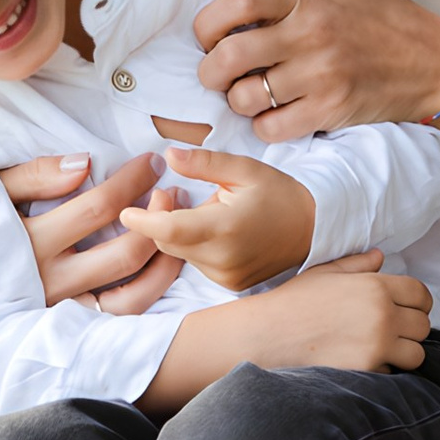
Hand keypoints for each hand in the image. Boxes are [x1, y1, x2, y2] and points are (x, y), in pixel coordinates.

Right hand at [0, 152, 178, 309]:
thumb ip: (35, 176)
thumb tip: (83, 163)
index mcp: (30, 243)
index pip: (97, 208)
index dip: (131, 182)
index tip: (151, 162)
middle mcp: (51, 282)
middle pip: (123, 251)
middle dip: (156, 216)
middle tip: (170, 191)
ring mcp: (65, 310)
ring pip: (132, 293)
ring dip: (163, 257)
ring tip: (175, 226)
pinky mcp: (74, 329)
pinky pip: (123, 317)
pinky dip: (151, 292)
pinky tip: (165, 263)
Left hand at [144, 146, 317, 290]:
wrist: (315, 229)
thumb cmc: (280, 194)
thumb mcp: (244, 169)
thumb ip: (204, 162)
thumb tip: (169, 155)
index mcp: (225, 227)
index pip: (169, 229)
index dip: (143, 220)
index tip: (125, 211)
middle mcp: (223, 259)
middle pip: (168, 242)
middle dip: (159, 218)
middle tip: (169, 192)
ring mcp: (226, 276)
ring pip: (179, 254)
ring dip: (176, 232)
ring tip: (197, 208)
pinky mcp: (229, 284)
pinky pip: (195, 264)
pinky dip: (192, 246)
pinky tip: (208, 228)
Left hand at [194, 0, 439, 137]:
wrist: (432, 62)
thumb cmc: (383, 12)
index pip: (237, 2)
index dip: (208, 21)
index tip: (209, 34)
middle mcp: (310, 37)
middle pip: (229, 56)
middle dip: (210, 69)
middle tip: (217, 70)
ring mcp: (320, 78)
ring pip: (246, 98)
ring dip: (236, 99)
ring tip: (247, 91)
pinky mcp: (330, 111)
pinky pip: (272, 128)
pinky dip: (263, 125)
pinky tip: (273, 112)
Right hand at [240, 254, 432, 373]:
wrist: (269, 335)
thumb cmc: (294, 302)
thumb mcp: (325, 273)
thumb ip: (357, 265)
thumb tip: (380, 258)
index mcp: (375, 286)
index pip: (421, 294)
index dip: (419, 303)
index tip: (409, 309)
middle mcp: (382, 314)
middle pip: (423, 325)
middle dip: (411, 329)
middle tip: (392, 331)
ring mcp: (377, 344)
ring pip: (416, 354)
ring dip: (403, 353)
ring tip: (382, 349)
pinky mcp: (367, 369)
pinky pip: (392, 373)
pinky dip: (383, 370)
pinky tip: (362, 362)